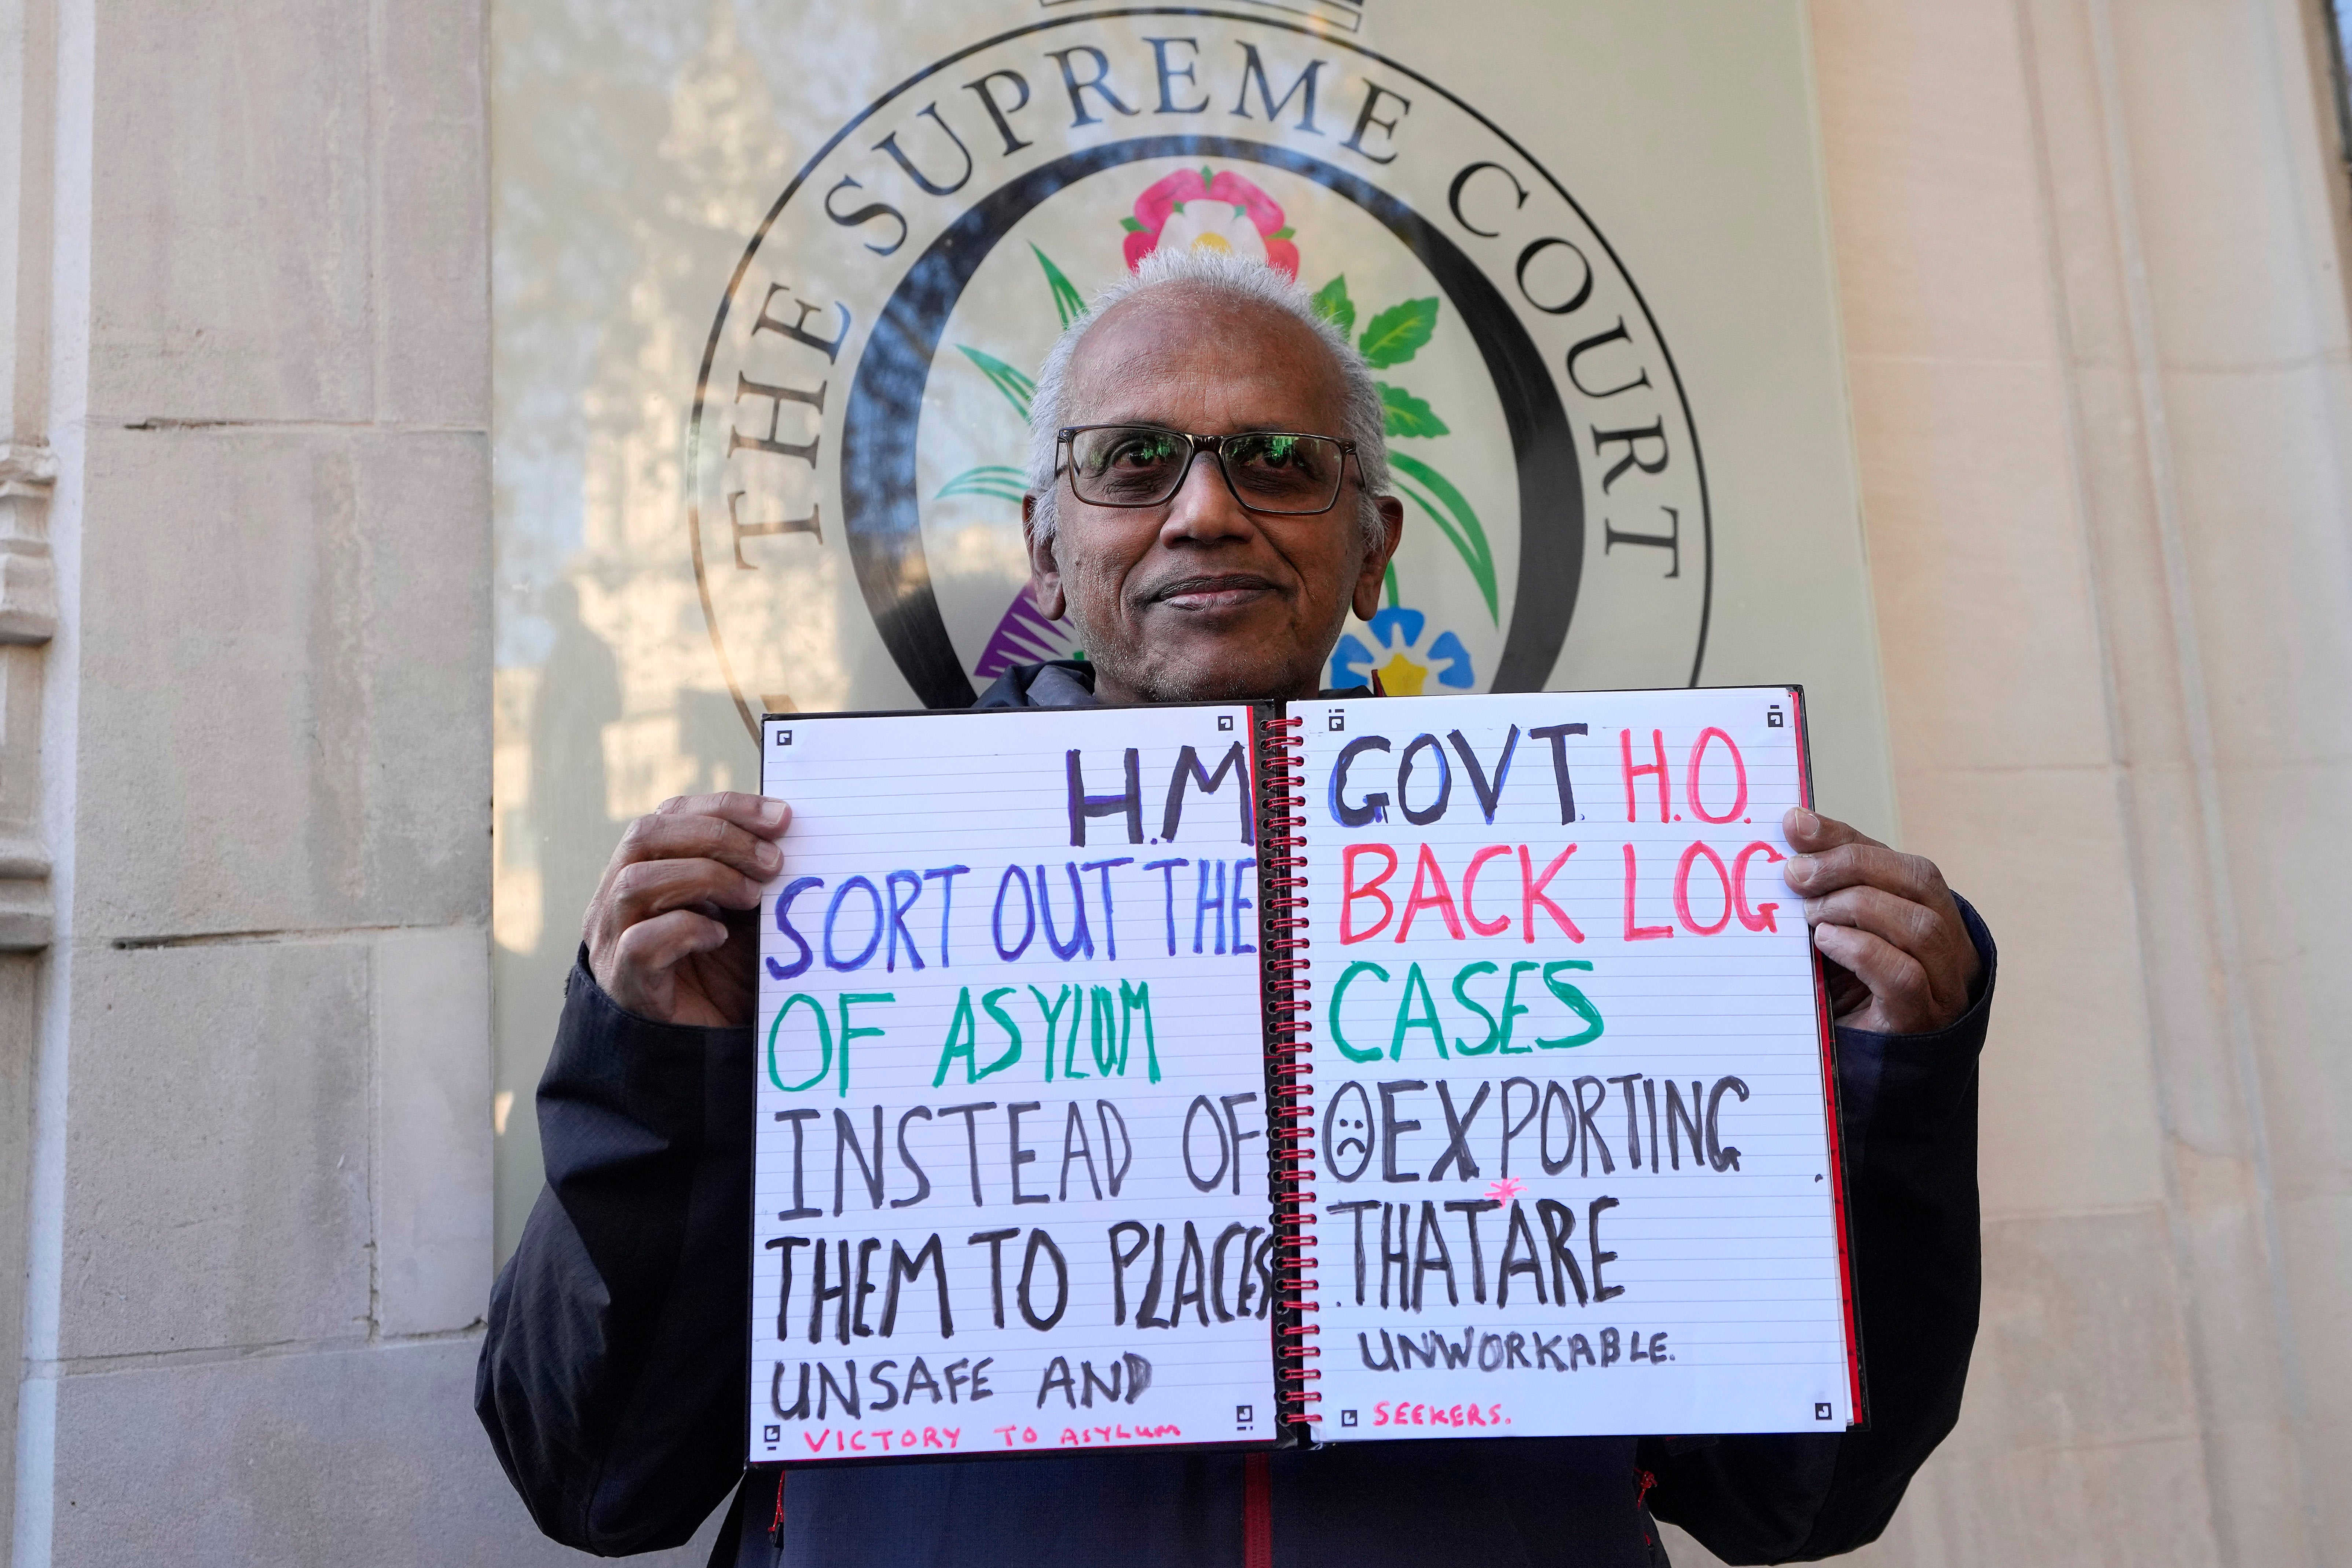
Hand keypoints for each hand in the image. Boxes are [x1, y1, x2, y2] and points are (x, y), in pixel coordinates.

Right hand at [585, 793, 790, 1027]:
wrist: (703, 1049)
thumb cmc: (723, 975)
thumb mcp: (744, 915)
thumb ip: (752, 875)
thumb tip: (788, 833)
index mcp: (645, 869)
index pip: (671, 813)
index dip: (726, 806)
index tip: (781, 817)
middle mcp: (617, 898)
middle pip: (646, 834)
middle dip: (718, 836)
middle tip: (773, 861)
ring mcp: (612, 938)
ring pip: (636, 881)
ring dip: (704, 877)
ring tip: (751, 897)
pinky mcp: (625, 980)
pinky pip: (641, 941)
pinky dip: (686, 929)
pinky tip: (720, 936)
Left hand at [1781, 808, 1979, 1034]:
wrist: (1865, 1081)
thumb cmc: (1845, 1000)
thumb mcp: (1834, 939)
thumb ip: (1824, 895)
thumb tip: (1790, 835)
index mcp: (1929, 916)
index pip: (1897, 860)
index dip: (1846, 838)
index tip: (1794, 824)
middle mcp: (1948, 946)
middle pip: (1920, 879)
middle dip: (1852, 866)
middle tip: (1795, 875)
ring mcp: (1943, 987)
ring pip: (1921, 925)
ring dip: (1856, 906)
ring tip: (1809, 916)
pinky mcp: (1921, 1023)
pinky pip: (1904, 976)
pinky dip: (1862, 950)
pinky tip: (1825, 943)